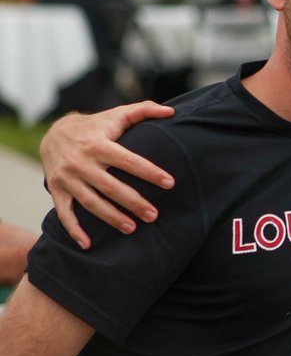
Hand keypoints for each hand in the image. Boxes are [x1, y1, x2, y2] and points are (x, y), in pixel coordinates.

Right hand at [40, 102, 174, 248]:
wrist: (53, 132)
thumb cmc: (95, 127)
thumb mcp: (117, 115)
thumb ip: (144, 111)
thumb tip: (172, 111)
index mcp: (99, 144)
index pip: (128, 161)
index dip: (150, 172)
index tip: (170, 183)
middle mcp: (81, 162)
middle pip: (111, 186)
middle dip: (133, 202)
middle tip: (154, 215)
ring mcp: (67, 177)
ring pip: (91, 202)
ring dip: (111, 217)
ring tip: (132, 228)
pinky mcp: (56, 189)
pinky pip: (64, 212)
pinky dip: (74, 230)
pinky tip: (88, 245)